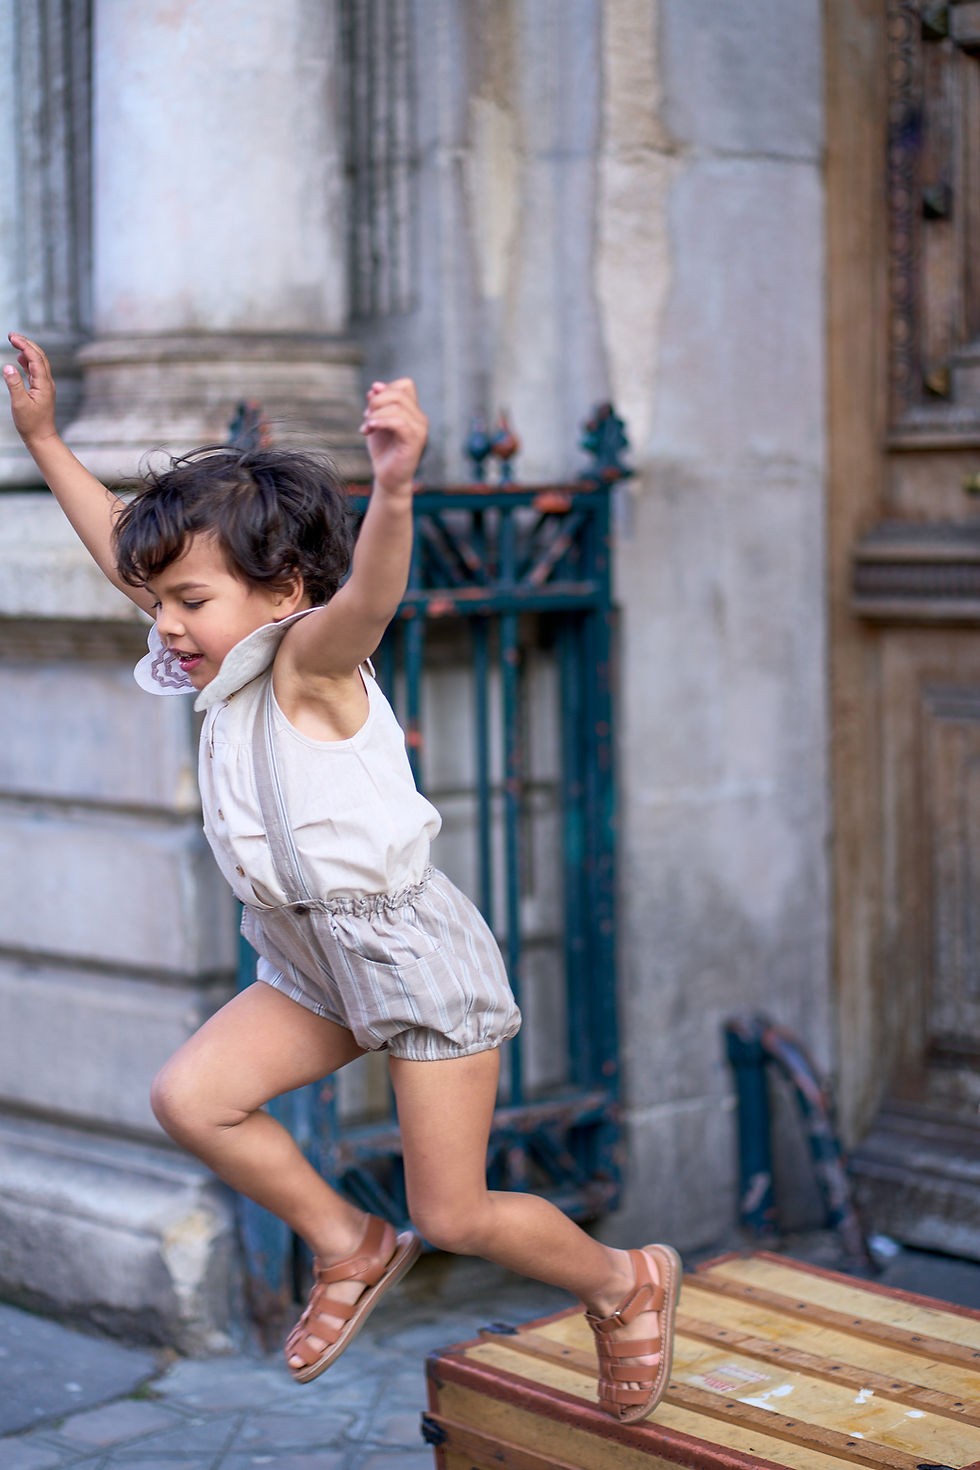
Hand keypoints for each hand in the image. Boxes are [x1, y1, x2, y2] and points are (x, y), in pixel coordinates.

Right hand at [3, 333, 57, 445]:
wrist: (41, 438)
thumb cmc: (31, 424)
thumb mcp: (19, 404)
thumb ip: (14, 384)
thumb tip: (8, 366)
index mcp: (43, 384)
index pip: (35, 358)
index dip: (23, 345)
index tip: (11, 337)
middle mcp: (47, 382)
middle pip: (40, 356)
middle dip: (26, 343)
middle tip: (11, 335)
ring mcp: (45, 386)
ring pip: (39, 362)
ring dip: (27, 350)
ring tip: (15, 342)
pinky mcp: (41, 391)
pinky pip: (36, 371)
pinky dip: (28, 362)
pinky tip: (20, 359)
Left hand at [360, 379, 427, 494]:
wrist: (388, 478)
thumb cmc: (384, 451)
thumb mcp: (376, 421)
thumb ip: (377, 404)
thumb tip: (375, 386)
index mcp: (413, 411)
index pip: (405, 385)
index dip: (386, 389)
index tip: (371, 405)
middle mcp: (420, 418)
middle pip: (400, 393)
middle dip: (377, 401)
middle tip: (366, 417)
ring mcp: (420, 429)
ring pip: (399, 406)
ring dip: (376, 413)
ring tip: (367, 427)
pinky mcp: (415, 441)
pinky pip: (400, 422)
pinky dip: (382, 422)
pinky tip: (370, 428)